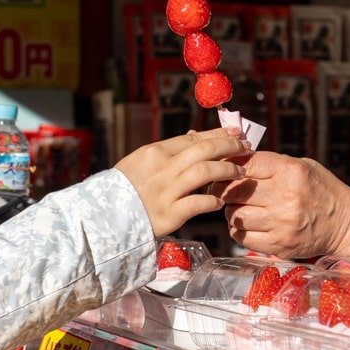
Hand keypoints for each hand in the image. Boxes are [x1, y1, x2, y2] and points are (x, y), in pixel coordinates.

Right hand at [116, 128, 247, 236]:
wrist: (103, 216)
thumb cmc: (123, 189)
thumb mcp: (140, 163)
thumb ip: (167, 153)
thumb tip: (194, 138)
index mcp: (154, 152)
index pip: (193, 138)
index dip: (218, 134)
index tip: (236, 132)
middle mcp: (162, 168)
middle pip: (204, 149)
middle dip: (229, 146)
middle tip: (245, 147)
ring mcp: (166, 191)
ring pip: (205, 171)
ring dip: (227, 170)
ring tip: (239, 172)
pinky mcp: (168, 214)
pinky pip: (198, 203)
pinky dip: (212, 202)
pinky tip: (220, 202)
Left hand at [217, 152, 349, 258]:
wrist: (346, 224)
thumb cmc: (321, 190)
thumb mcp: (301, 166)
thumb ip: (269, 163)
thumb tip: (232, 159)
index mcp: (291, 172)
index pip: (245, 164)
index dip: (229, 166)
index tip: (226, 169)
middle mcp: (285, 197)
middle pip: (234, 190)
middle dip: (225, 189)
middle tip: (226, 189)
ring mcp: (282, 224)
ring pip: (234, 215)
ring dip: (232, 211)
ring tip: (241, 207)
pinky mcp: (279, 245)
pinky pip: (241, 237)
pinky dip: (239, 230)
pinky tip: (248, 224)